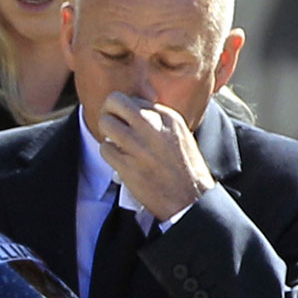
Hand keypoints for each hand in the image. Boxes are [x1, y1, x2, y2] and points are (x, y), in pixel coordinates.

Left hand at [98, 91, 214, 220]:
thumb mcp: (180, 135)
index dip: (127, 111)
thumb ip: (159, 121)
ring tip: (116, 144)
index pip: (134, 99)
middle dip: (109, 112)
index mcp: (168, 117)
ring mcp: (138, 145)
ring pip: (105, 123)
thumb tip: (134, 113)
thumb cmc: (187, 170)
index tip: (128, 122)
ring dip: (107, 134)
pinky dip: (109, 154)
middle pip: (114, 101)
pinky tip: (120, 161)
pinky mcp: (128, 165)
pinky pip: (105, 149)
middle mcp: (152, 126)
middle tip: (112, 125)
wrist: (192, 199)